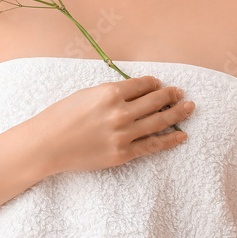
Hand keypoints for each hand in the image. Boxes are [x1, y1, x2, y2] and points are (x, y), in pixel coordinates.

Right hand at [32, 75, 193, 174]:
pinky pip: (152, 146)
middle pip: (155, 101)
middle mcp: (120, 112)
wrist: (47, 144)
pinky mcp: (122, 154)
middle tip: (180, 93)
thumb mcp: (87, 93)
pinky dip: (170, 140)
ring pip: (159, 122)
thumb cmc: (62, 115)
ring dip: (177, 113)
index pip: (142, 85)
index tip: (160, 84)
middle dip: (171, 95)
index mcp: (110, 93)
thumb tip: (135, 90)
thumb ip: (112, 92)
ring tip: (189, 107)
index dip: (154, 83)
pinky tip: (182, 135)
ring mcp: (123, 135)